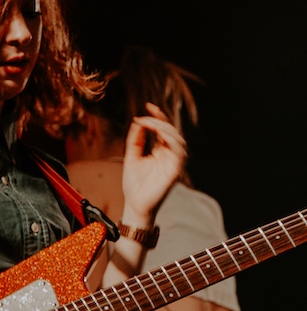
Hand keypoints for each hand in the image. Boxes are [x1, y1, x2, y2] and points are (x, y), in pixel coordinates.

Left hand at [121, 102, 185, 222]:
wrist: (134, 205)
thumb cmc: (134, 184)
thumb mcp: (131, 157)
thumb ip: (135, 140)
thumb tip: (137, 121)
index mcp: (160, 152)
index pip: (163, 130)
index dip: (158, 116)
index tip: (148, 106)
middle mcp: (169, 156)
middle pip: (172, 132)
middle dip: (161, 120)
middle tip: (147, 116)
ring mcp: (173, 163)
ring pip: (178, 140)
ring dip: (166, 128)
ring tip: (151, 124)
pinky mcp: (175, 171)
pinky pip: (179, 152)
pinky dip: (171, 140)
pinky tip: (159, 134)